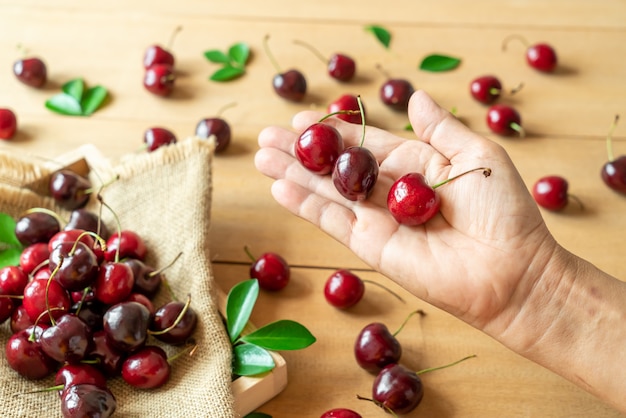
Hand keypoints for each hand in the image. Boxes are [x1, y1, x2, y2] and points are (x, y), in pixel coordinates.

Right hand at [255, 90, 558, 336]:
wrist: (511, 272)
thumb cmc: (505, 213)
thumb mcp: (477, 156)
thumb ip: (441, 128)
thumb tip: (416, 96)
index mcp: (417, 165)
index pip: (366, 144)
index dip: (335, 132)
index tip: (303, 118)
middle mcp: (391, 192)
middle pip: (337, 168)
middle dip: (302, 152)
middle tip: (267, 136)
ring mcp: (378, 221)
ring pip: (327, 193)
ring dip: (294, 175)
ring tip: (262, 158)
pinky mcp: (371, 247)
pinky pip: (333, 222)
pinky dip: (306, 205)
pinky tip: (279, 188)